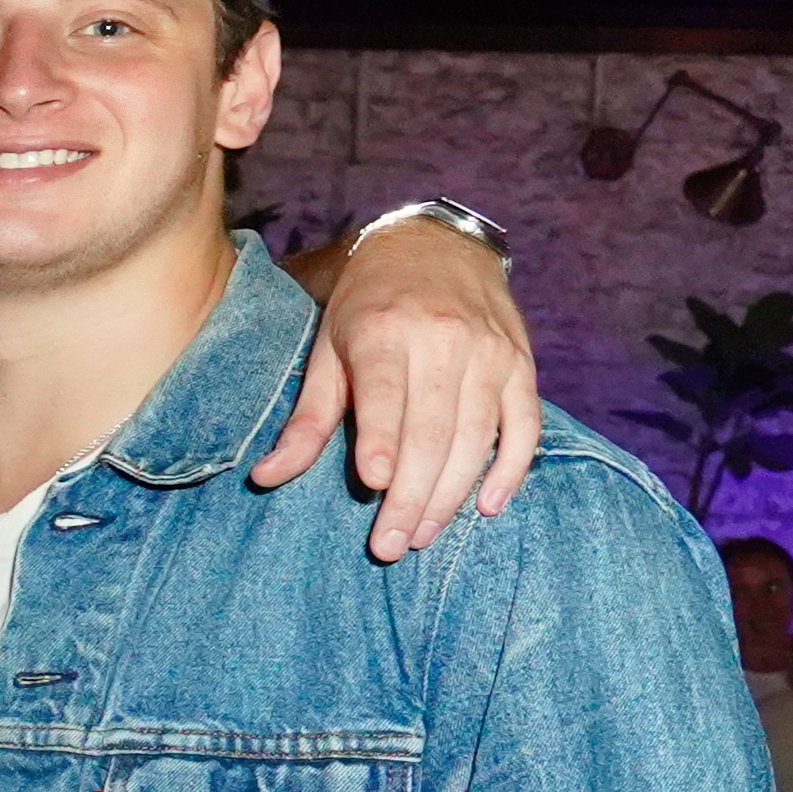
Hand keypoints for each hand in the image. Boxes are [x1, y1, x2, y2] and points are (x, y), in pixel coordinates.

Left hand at [256, 220, 543, 559]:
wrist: (435, 246)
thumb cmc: (367, 306)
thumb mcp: (327, 349)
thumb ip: (308, 418)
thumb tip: (266, 478)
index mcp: (384, 332)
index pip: (386, 394)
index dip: (383, 441)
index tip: (375, 486)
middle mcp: (443, 341)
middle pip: (433, 431)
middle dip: (413, 495)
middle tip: (392, 545)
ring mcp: (490, 353)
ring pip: (477, 437)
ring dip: (451, 495)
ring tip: (423, 534)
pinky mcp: (521, 364)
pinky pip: (525, 426)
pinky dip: (512, 470)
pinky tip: (488, 506)